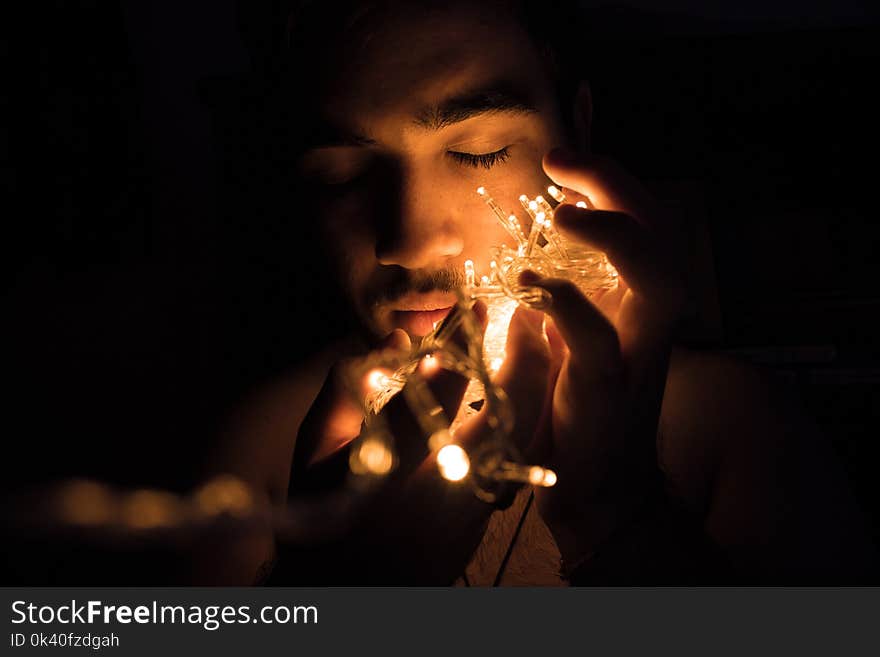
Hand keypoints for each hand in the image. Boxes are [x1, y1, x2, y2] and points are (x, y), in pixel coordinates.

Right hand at [290, 301, 554, 582]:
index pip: (437, 394)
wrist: (347, 588)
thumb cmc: (323, 512)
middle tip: (530, 322)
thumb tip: (393, 341)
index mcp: (393, 466)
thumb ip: (344, 391)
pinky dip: (528, 422)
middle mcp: (442, 489)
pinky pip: (517, 464)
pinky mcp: (483, 525)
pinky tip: (528, 395)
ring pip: (521, 443)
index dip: (461, 346)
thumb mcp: (313, 451)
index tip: (476, 308)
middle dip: (525, 363)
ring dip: (534, 391)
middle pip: (503, 418)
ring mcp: (471, 511)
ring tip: (538, 349)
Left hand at [525, 148, 686, 563]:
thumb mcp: (562, 337)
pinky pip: (598, 341)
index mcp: (631, 300)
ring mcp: (634, 356)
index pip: (640, 221)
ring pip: (659, 280)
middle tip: (561, 158)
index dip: (611, 178)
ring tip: (564, 213)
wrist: (591, 486)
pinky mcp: (607, 396)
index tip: (562, 155)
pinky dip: (565, 305)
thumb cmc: (571, 406)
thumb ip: (557, 293)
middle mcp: (644, 320)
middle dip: (616, 184)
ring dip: (615, 235)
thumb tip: (527, 252)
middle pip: (660, 232)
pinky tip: (528, 285)